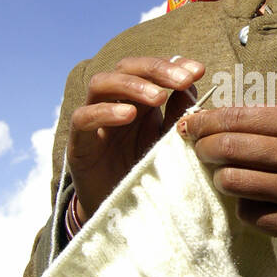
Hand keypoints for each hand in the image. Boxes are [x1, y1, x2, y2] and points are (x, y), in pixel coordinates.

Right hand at [68, 56, 204, 219]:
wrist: (120, 212)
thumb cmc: (145, 171)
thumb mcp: (168, 141)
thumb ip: (178, 114)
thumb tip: (193, 85)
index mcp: (138, 98)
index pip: (151, 68)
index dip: (173, 64)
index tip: (198, 70)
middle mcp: (114, 102)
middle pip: (126, 67)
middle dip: (156, 69)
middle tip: (182, 81)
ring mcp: (93, 119)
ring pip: (101, 83)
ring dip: (132, 85)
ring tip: (158, 97)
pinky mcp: (78, 142)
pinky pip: (83, 117)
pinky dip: (105, 112)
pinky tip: (128, 115)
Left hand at [177, 105, 276, 246]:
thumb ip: (263, 121)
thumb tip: (206, 119)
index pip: (237, 117)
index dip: (204, 121)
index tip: (189, 125)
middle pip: (227, 148)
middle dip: (203, 148)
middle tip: (200, 150)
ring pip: (231, 182)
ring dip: (221, 179)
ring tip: (229, 177)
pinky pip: (247, 213)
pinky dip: (244, 206)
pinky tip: (257, 201)